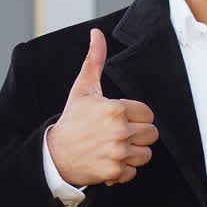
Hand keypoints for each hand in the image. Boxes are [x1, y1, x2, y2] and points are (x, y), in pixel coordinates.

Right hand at [47, 29, 158, 185]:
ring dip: (133, 152)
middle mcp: (120, 131)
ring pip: (146, 154)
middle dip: (138, 134)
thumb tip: (96, 34)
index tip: (121, 118)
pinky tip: (109, 160)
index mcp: (116, 109)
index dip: (136, 116)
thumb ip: (94, 60)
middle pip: (151, 134)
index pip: (148, 114)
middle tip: (119, 133)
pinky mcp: (115, 172)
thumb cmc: (72, 120)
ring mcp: (118, 153)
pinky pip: (134, 171)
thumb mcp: (83, 89)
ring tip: (115, 146)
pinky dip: (124, 169)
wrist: (55, 154)